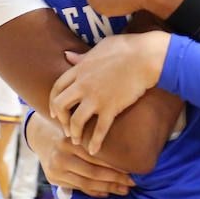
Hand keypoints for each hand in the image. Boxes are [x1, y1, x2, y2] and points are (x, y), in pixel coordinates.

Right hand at [28, 112, 135, 197]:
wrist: (42, 138)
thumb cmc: (70, 133)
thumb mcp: (80, 131)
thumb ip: (94, 141)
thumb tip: (125, 153)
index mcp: (70, 141)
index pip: (97, 157)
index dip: (116, 165)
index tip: (133, 168)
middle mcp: (61, 156)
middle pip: (93, 172)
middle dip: (115, 178)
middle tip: (133, 182)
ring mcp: (55, 170)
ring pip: (86, 183)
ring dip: (108, 188)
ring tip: (124, 190)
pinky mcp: (53, 179)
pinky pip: (78, 188)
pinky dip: (94, 192)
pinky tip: (107, 194)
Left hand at [49, 31, 170, 153]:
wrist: (146, 57)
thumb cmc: (127, 47)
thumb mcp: (100, 47)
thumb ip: (83, 55)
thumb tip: (68, 55)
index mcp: (79, 70)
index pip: (57, 88)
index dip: (53, 101)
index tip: (55, 111)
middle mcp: (83, 85)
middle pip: (60, 106)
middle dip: (61, 119)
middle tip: (65, 127)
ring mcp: (96, 98)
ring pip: (75, 121)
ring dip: (74, 133)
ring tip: (77, 140)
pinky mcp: (111, 107)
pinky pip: (99, 129)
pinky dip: (95, 142)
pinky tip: (94, 151)